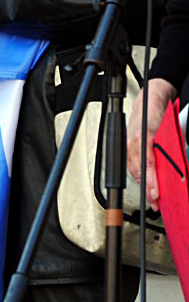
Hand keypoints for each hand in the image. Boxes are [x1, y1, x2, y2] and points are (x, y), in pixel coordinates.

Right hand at [127, 77, 176, 210]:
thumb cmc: (158, 114)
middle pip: (139, 171)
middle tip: (156, 202)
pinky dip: (138, 175)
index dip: (151, 181)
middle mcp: (132, 142)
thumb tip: (177, 171)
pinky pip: (130, 166)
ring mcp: (127, 144)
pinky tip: (145, 183)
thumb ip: (170, 151)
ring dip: (143, 184)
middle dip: (148, 188)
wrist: (148, 99)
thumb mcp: (169, 133)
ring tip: (152, 198)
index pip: (148, 164)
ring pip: (134, 170)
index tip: (156, 194)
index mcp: (143, 138)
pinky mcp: (126, 146)